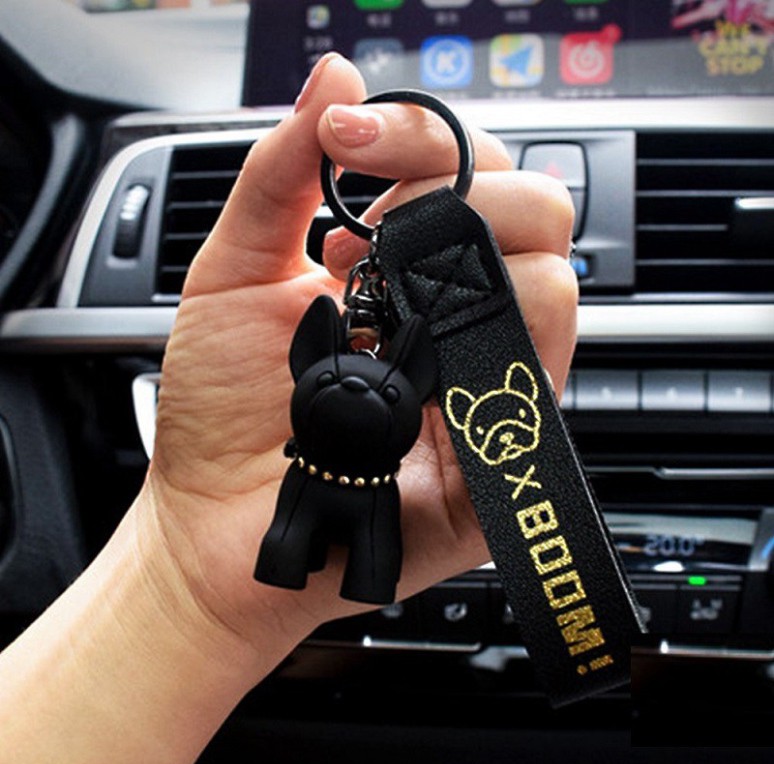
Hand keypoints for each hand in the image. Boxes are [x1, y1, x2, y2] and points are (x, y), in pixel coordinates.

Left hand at [141, 54, 577, 672]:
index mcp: (417, 275)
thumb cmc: (224, 410)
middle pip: (541, 216)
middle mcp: (462, 324)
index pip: (477, 174)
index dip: (428, 138)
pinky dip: (479, 352)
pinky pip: (534, 385)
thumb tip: (336, 76)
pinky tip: (400, 365)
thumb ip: (283, 175)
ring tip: (372, 299)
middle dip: (455, 196)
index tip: (350, 137)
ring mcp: (487, 389)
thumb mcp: (234, 273)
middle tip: (366, 234)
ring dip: (463, 267)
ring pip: (553, 287)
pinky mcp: (494, 460)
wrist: (210, 524)